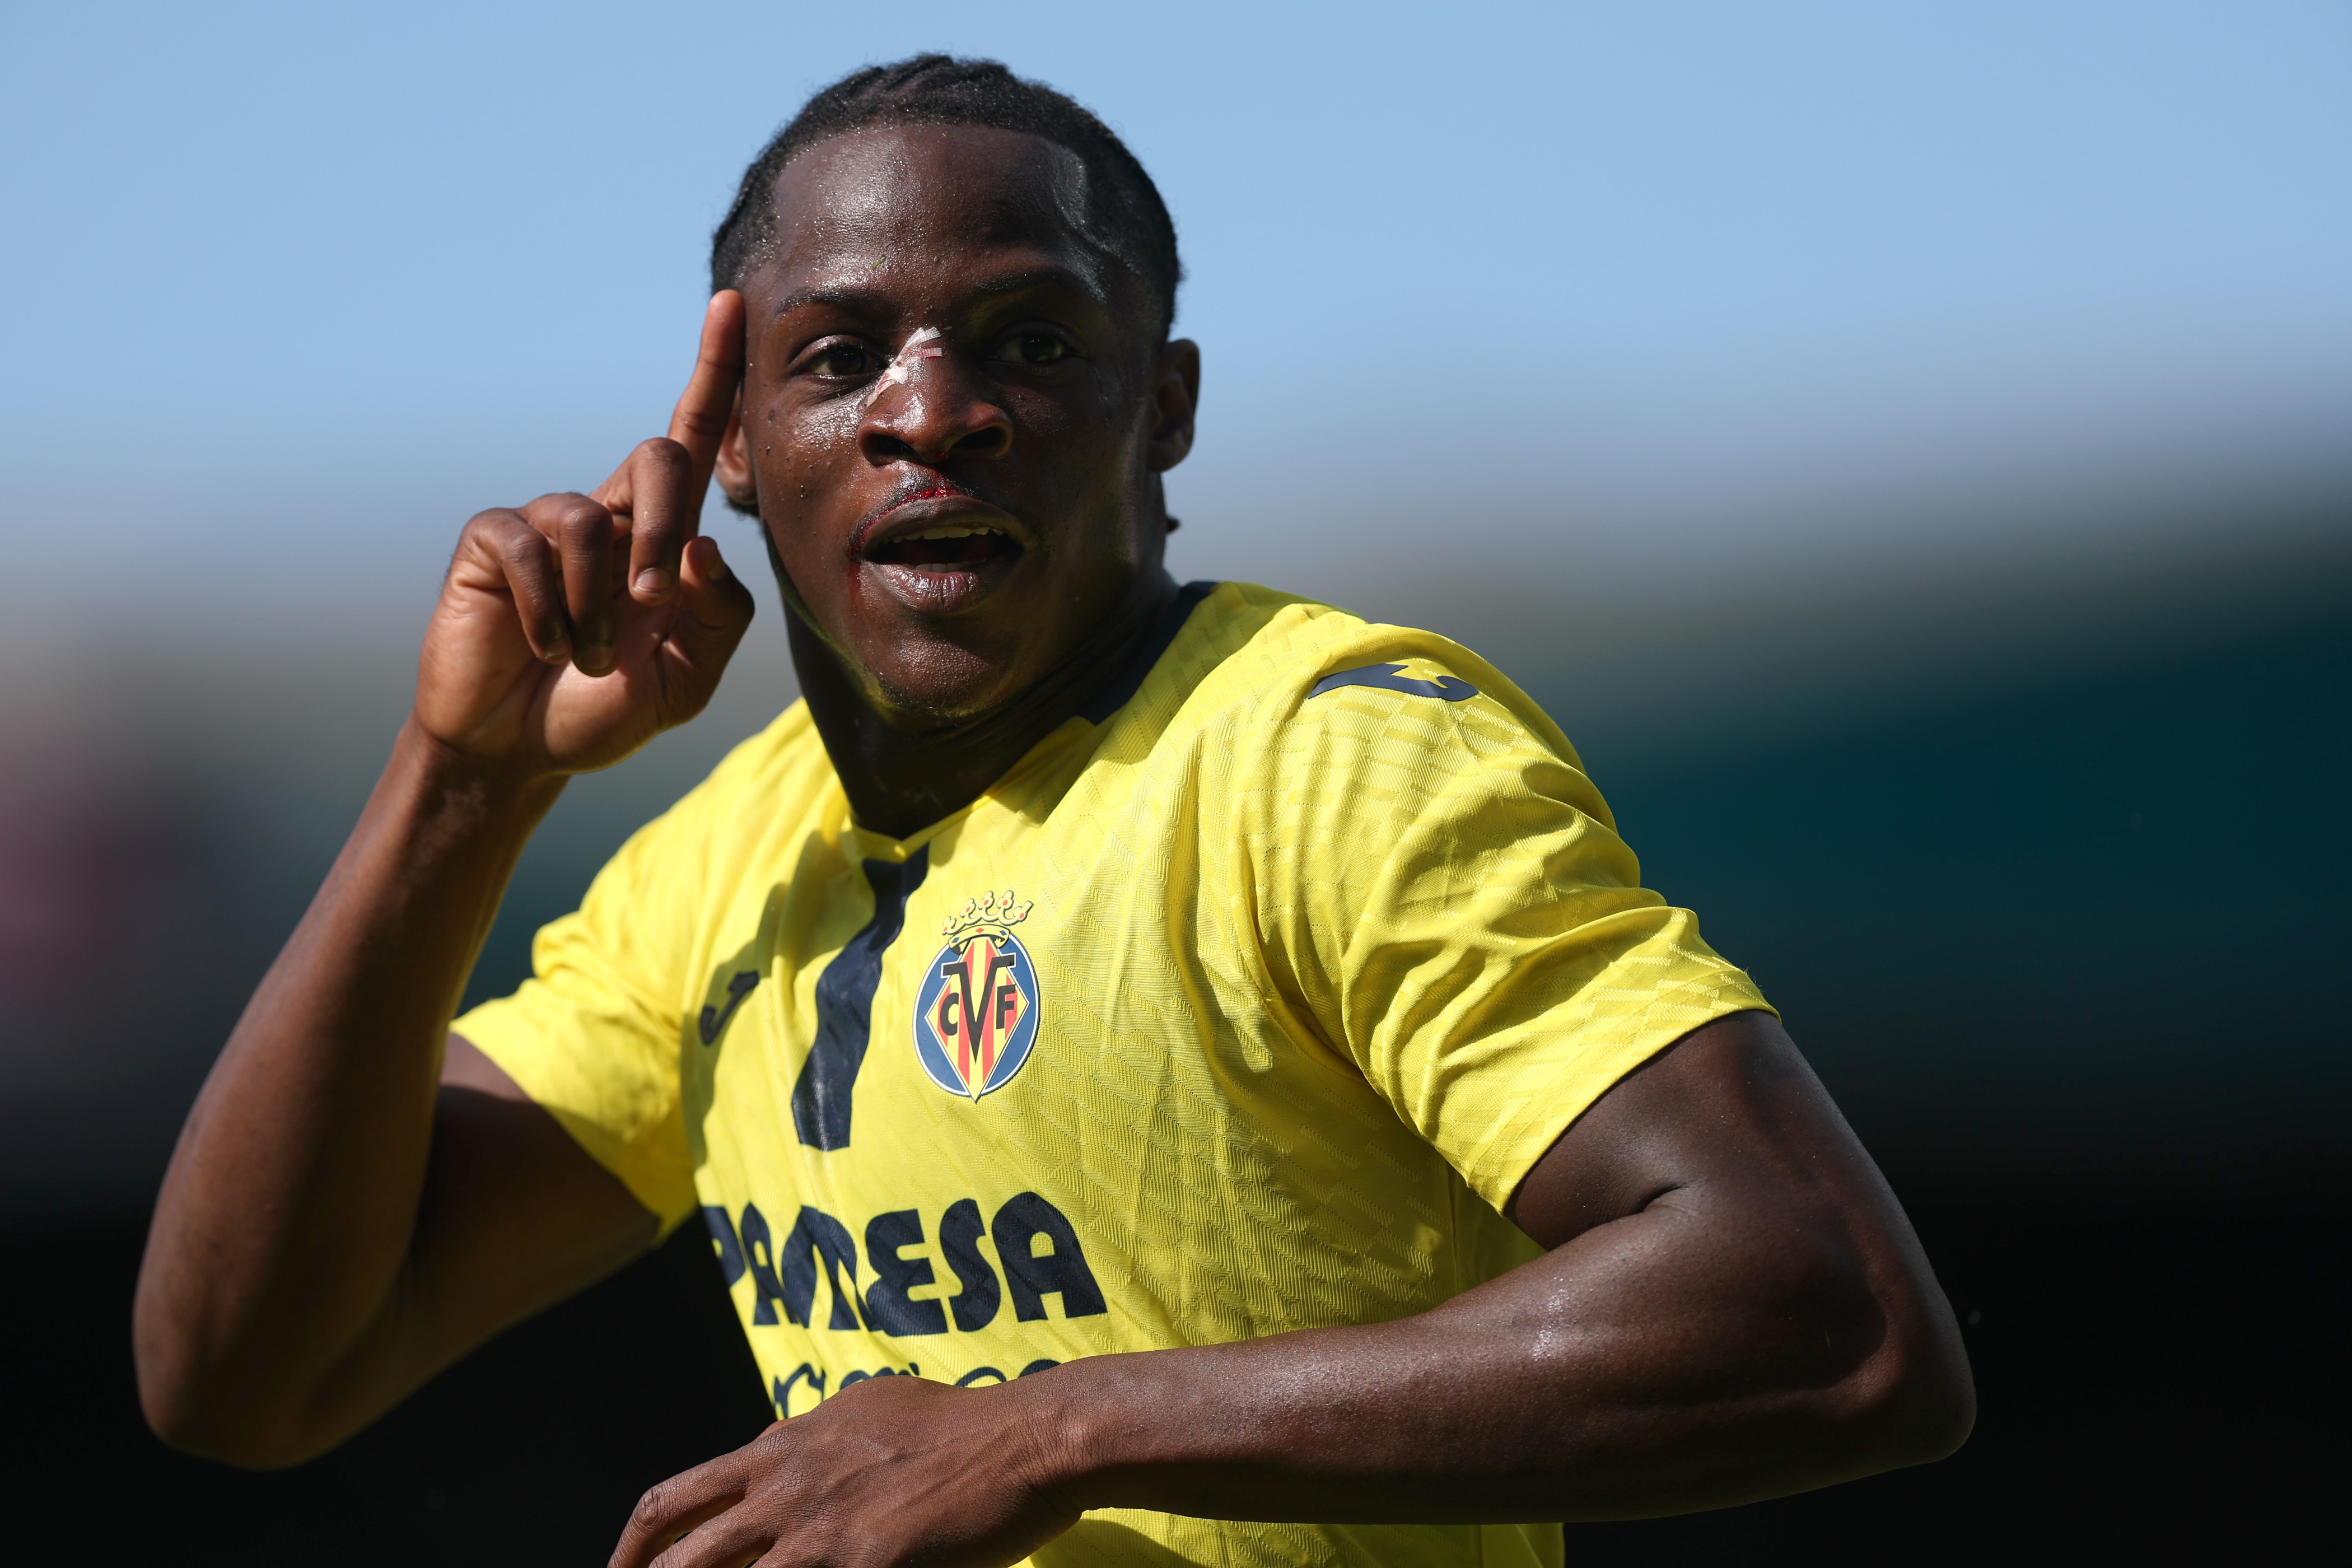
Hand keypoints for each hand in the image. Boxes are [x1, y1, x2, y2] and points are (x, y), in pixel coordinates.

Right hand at [414, 291, 756, 778]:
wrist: (520, 749)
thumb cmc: (606, 706)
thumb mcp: (688, 677)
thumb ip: (720, 616)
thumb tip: (705, 545)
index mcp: (664, 535)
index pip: (695, 437)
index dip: (714, 371)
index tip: (731, 305)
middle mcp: (610, 512)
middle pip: (658, 459)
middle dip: (665, 528)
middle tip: (651, 600)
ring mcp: (546, 523)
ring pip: (589, 520)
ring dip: (596, 607)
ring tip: (585, 657)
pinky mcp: (490, 541)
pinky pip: (527, 548)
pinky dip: (546, 611)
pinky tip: (542, 646)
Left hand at [607, 1374, 1081, 1567]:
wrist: (1024, 1437)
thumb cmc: (960, 1423)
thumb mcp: (870, 1405)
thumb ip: (814, 1434)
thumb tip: (780, 1445)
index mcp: (781, 1446)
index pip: (677, 1500)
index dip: (637, 1548)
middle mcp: (784, 1485)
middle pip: (680, 1556)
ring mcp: (818, 1529)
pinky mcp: (861, 1563)